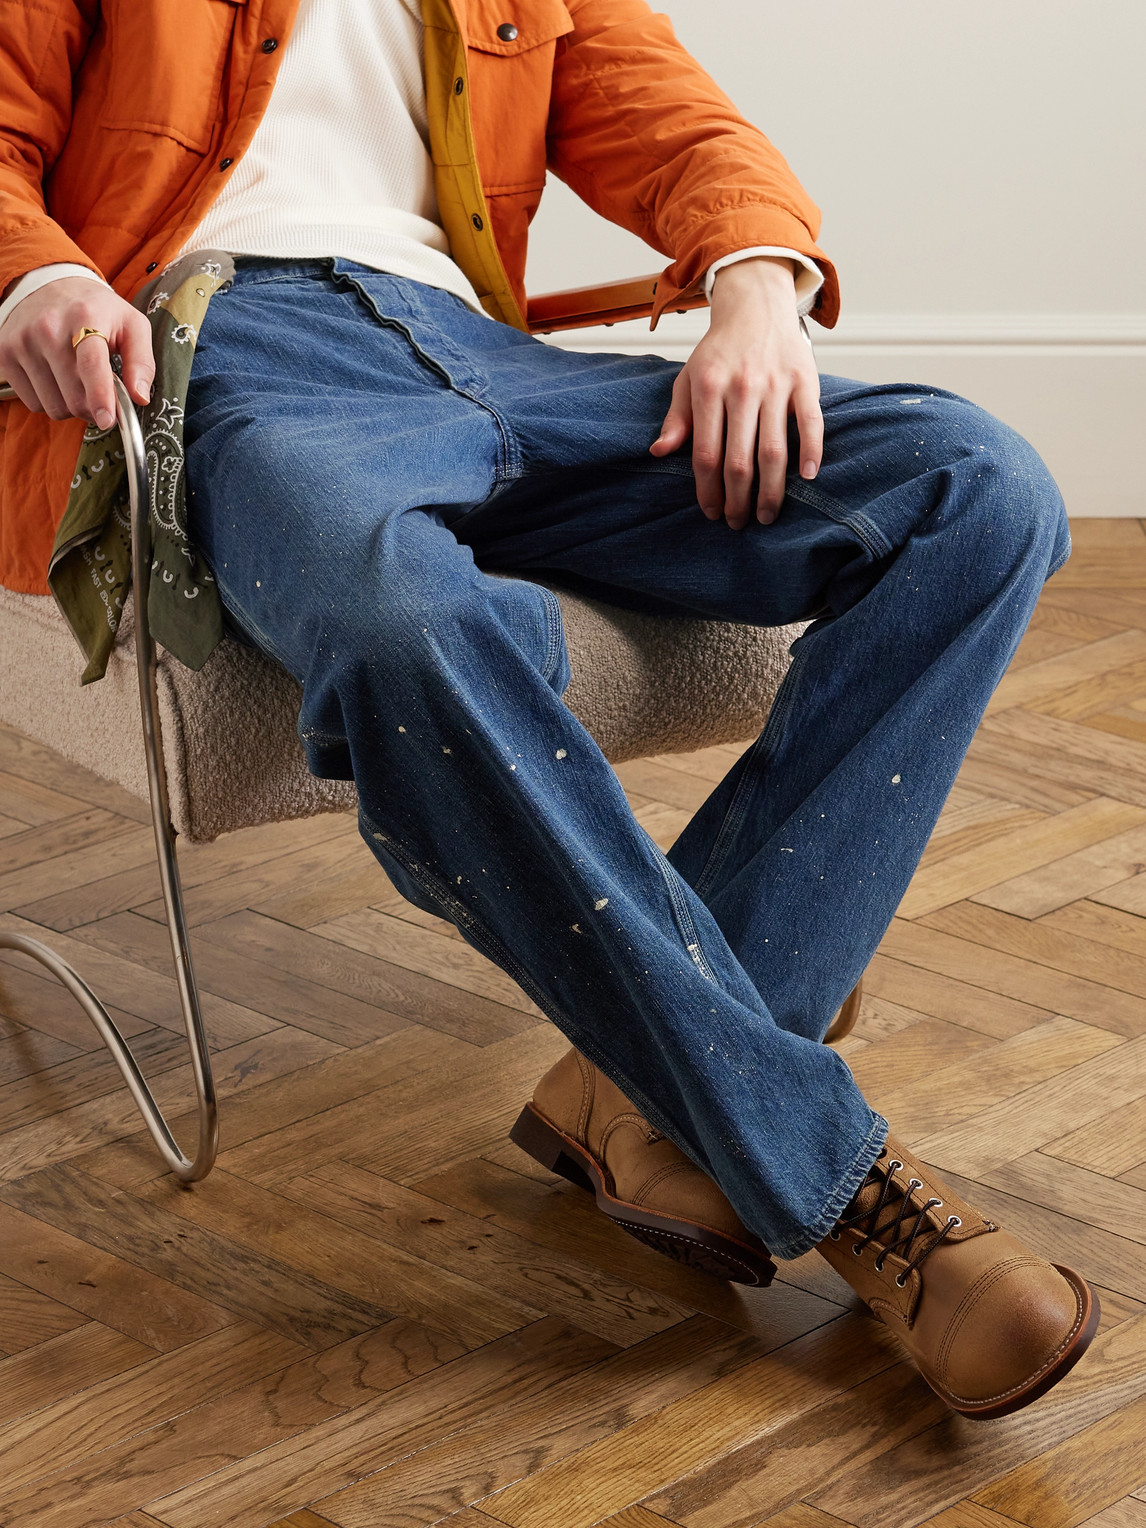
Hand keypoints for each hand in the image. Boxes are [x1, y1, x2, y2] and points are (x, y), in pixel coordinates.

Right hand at [0, 276, 153, 428]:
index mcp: (85, 317)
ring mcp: (22, 342)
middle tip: (99, 393)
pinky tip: (55, 378)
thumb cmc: (96, 310)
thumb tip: (140, 397)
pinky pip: (33, 403)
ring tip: (76, 380)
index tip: (107, 419)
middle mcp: (48, 328)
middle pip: (74, 397)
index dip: (100, 397)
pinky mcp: (5, 354)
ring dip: (70, 405)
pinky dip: (49, 400)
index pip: (91, 364)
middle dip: (92, 406)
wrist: (48, 285)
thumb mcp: (131, 324)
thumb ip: (142, 362)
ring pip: (53, 406)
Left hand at [649, 256, 821, 528]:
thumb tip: (660, 452)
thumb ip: (677, 417)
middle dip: (738, 500)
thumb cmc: (720, 351)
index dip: (708, 491)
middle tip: (738, 523)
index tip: (711, 513)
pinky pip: (810, 422)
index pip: (706, 455)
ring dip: (771, 491)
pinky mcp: (804, 380)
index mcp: (708, 389)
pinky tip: (806, 478)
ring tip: (766, 515)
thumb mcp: (688, 378)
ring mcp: (775, 385)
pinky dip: (811, 452)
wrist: (756, 306)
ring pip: (773, 451)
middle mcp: (741, 388)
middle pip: (739, 461)